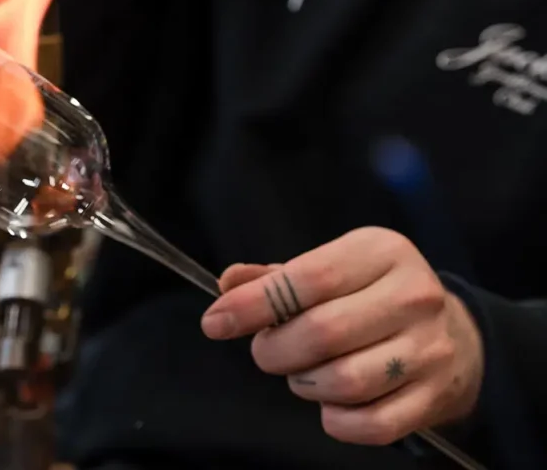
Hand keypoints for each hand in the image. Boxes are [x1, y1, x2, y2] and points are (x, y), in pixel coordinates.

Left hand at [201, 228, 484, 445]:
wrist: (460, 338)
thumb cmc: (373, 297)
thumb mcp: (332, 269)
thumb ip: (276, 278)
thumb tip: (227, 284)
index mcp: (381, 252)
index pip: (308, 278)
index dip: (253, 303)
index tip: (215, 322)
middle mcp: (414, 296)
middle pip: (323, 333)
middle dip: (274, 350)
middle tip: (267, 351)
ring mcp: (430, 349)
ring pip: (346, 382)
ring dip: (305, 384)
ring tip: (303, 373)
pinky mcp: (435, 397)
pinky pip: (373, 425)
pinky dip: (337, 422)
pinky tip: (331, 404)